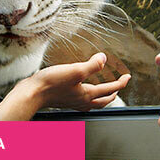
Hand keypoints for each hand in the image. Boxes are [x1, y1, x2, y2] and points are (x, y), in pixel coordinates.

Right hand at [14, 53, 130, 111]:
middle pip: (103, 100)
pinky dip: (89, 95)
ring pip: (93, 102)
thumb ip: (92, 65)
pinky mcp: (64, 99)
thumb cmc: (51, 83)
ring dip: (102, 96)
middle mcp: (81, 101)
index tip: (128, 77)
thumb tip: (104, 58)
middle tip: (120, 84)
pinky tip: (83, 90)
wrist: (31, 94)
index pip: (109, 89)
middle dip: (113, 92)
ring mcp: (73, 102)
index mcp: (87, 95)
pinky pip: (83, 100)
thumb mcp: (75, 70)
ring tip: (105, 89)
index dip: (120, 82)